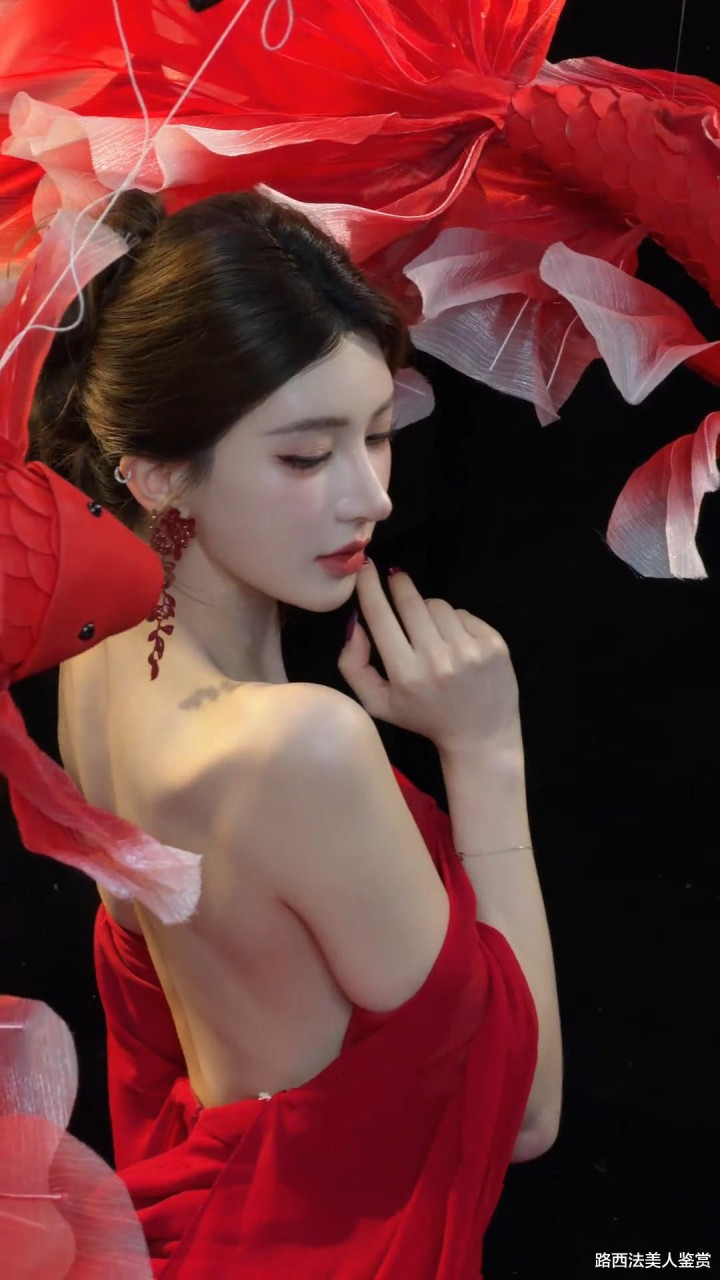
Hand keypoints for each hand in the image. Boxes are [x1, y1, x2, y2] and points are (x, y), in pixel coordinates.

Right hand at [337, 561, 521, 754]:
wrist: (480, 735)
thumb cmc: (424, 717)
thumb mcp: (379, 704)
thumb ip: (354, 666)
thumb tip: (356, 625)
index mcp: (405, 674)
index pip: (381, 617)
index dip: (369, 587)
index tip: (366, 566)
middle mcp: (437, 660)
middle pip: (411, 602)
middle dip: (400, 585)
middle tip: (396, 578)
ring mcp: (469, 651)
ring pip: (438, 605)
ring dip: (430, 611)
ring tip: (432, 632)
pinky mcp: (494, 645)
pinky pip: (464, 614)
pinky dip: (456, 622)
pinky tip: (457, 644)